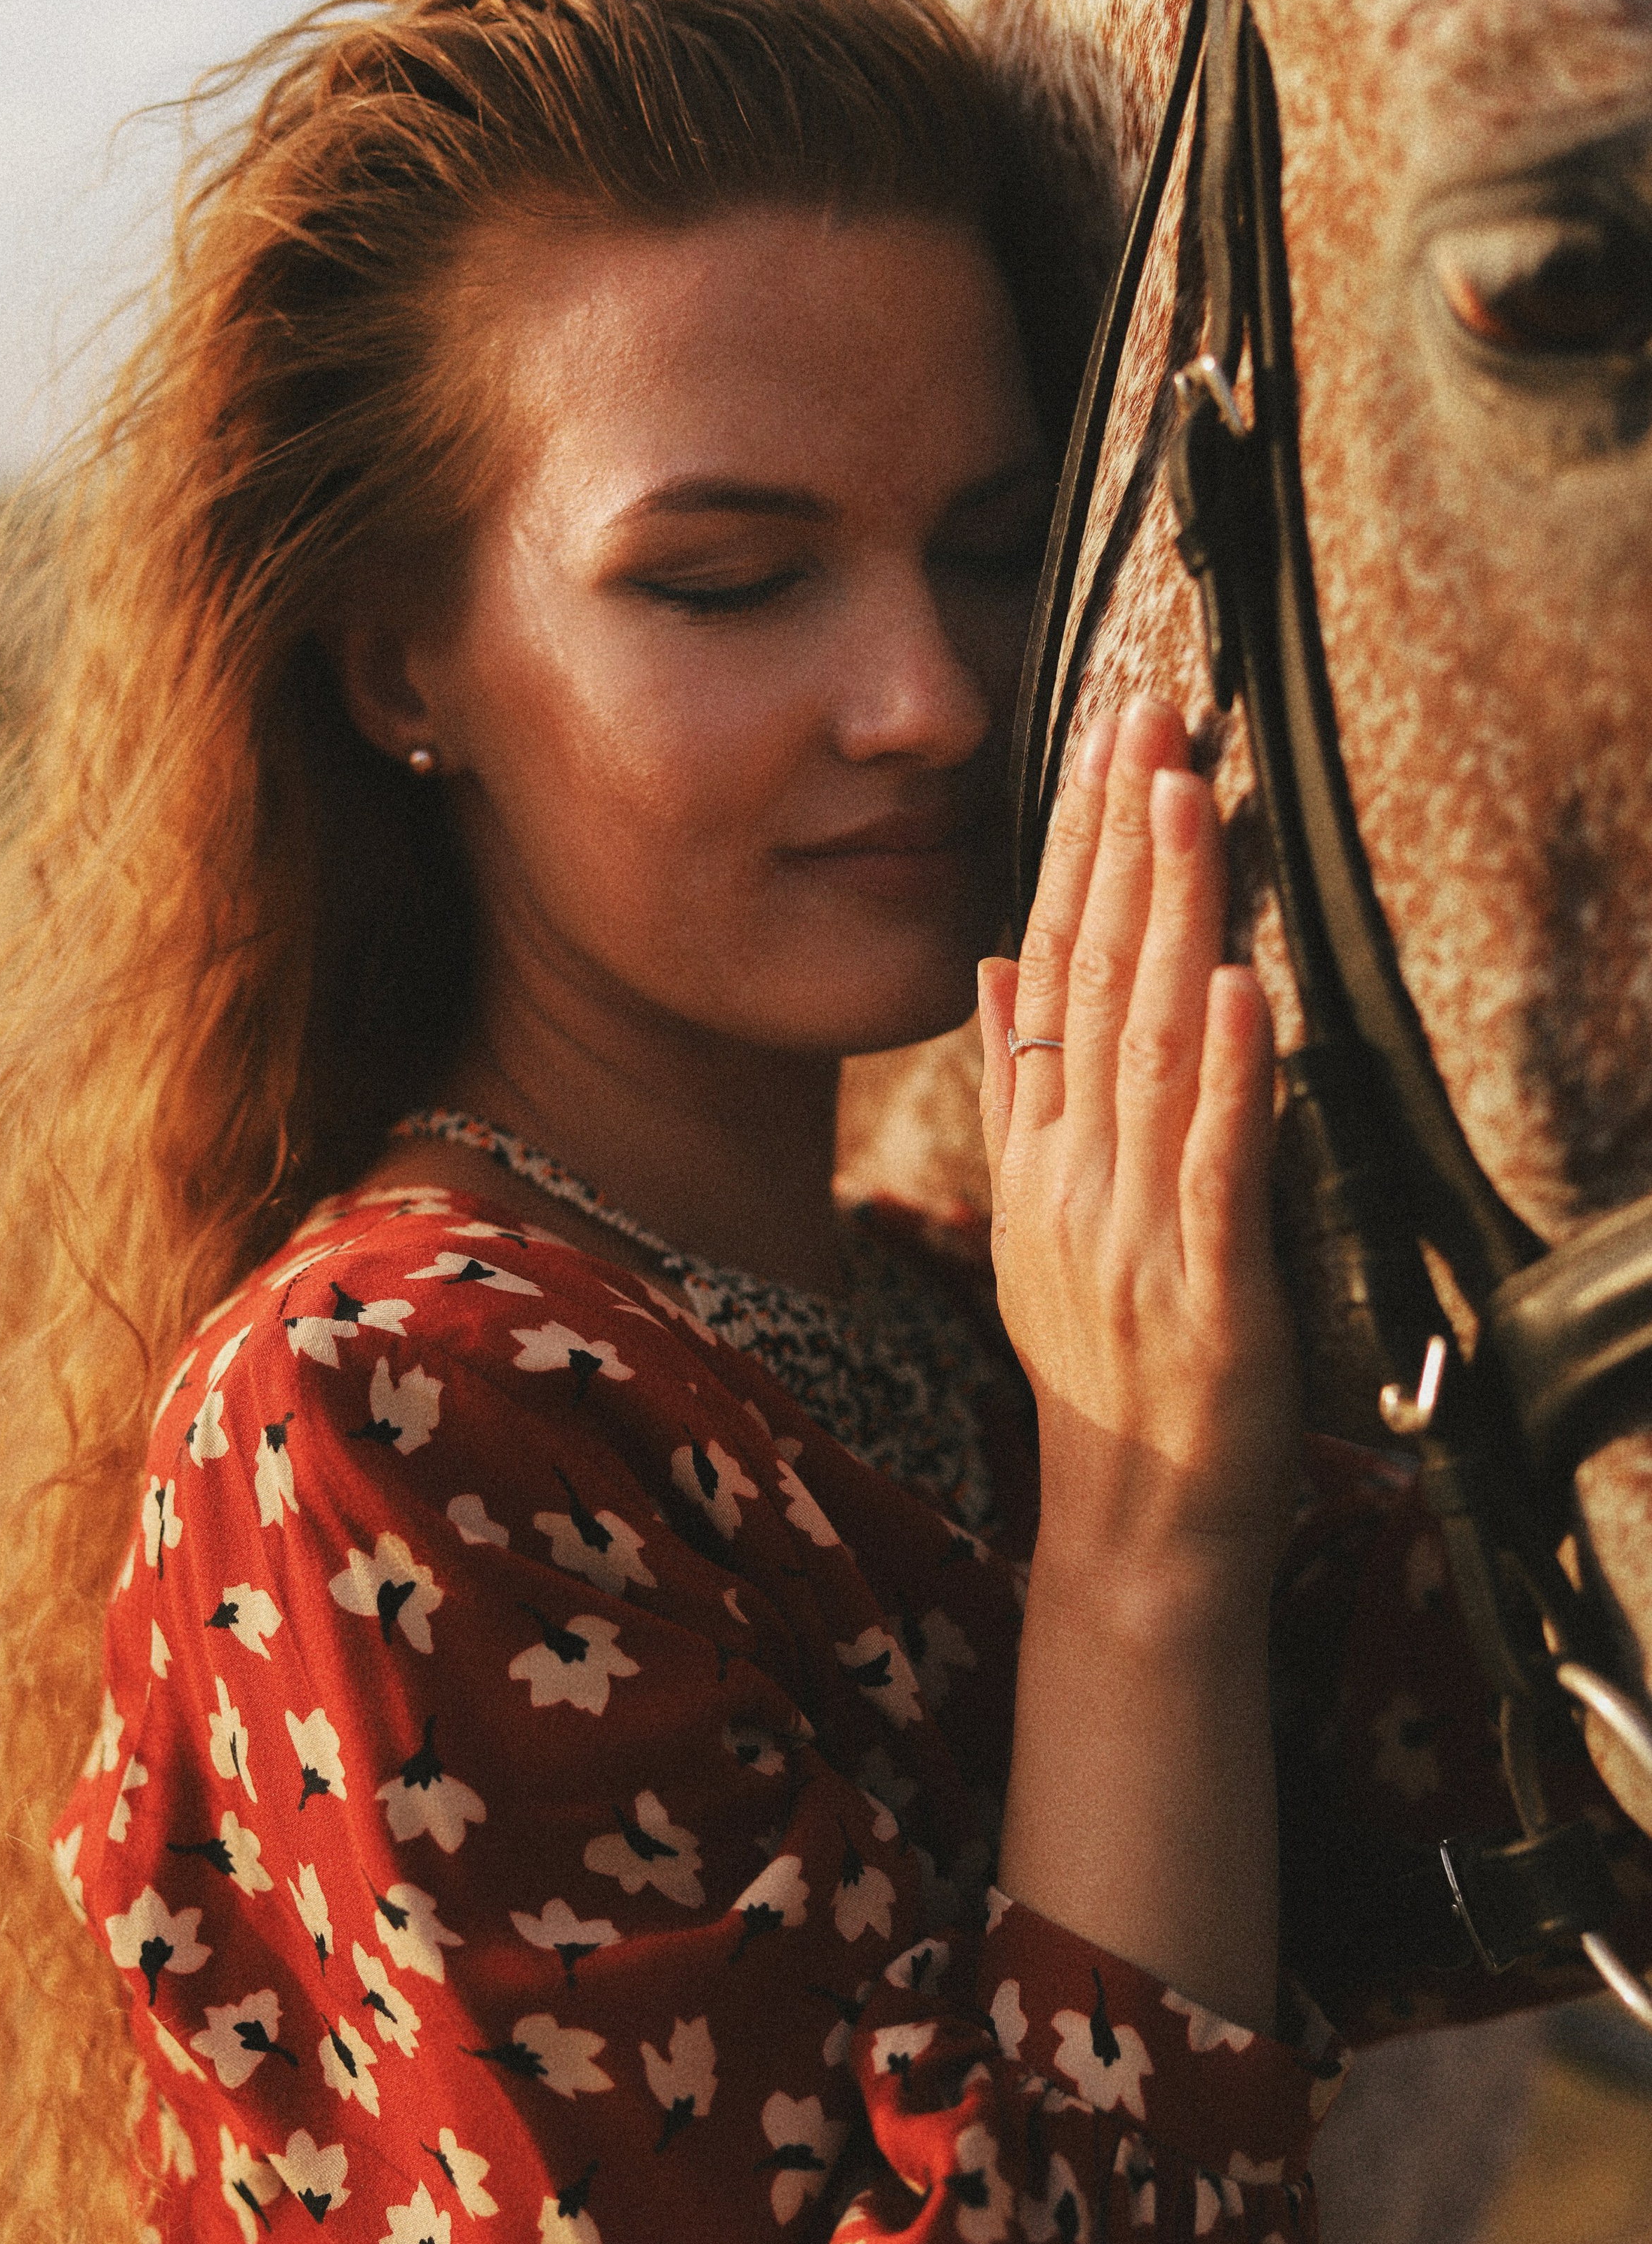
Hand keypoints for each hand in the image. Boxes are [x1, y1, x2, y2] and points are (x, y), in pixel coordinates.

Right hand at [978, 694, 1298, 1649]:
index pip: (1054, 970)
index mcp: (1040, 1152)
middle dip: (1122, 845)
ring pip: (1150, 1046)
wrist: (1134, 1520)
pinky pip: (1215, 1163)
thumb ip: (1019, 1095)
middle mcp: (1073, 1172)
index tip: (1105, 746)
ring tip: (1189, 803)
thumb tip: (1000, 969)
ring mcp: (1133, 1226)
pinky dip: (1231, 1074)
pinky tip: (1243, 985)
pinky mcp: (1206, 1284)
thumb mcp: (1038, 1224)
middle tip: (1147, 723)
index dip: (1081, 853)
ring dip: (1171, 918)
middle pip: (1093, 983)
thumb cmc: (1101, 1368)